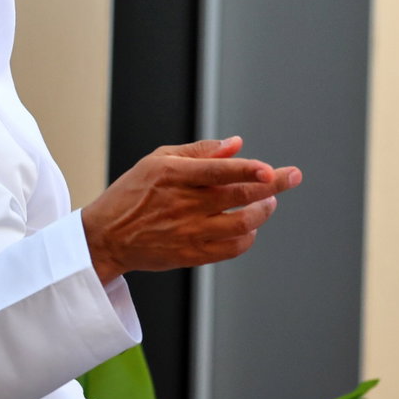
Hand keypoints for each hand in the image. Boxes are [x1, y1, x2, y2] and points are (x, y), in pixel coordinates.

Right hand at [83, 137, 300, 283]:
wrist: (106, 237)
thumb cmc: (133, 193)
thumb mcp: (158, 160)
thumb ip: (199, 151)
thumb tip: (237, 144)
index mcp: (174, 175)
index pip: (221, 170)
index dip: (249, 169)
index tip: (270, 168)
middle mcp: (184, 204)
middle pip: (240, 195)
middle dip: (273, 185)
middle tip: (292, 176)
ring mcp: (189, 232)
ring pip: (242, 223)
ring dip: (263, 212)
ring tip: (269, 203)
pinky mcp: (191, 255)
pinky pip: (231, 248)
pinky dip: (248, 237)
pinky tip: (250, 227)